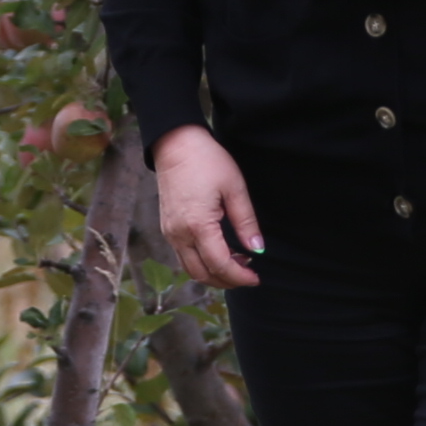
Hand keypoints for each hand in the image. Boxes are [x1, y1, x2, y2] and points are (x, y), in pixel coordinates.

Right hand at [152, 124, 263, 287]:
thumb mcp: (234, 188)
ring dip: (214, 274)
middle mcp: (179, 234)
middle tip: (249, 276)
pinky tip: (220, 252)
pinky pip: (184, 257)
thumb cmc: (207, 161)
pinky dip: (202, 263)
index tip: (256, 278)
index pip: (220, 265)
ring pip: (191, 269)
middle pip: (202, 274)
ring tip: (237, 264)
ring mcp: (170, 233)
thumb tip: (257, 249)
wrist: (176, 144)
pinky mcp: (167, 228)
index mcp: (198, 225)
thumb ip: (246, 222)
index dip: (240, 277)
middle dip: (227, 281)